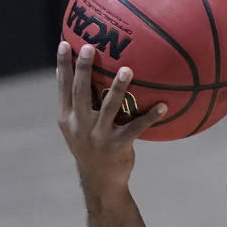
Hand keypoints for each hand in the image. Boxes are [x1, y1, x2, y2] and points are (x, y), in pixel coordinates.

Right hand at [57, 41, 165, 198]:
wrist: (100, 182)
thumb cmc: (91, 147)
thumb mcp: (76, 129)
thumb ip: (78, 105)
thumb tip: (82, 72)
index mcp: (67, 119)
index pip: (63, 88)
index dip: (62, 66)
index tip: (64, 43)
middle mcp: (80, 126)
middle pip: (81, 92)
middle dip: (83, 69)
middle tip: (90, 47)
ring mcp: (98, 137)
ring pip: (109, 108)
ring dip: (119, 88)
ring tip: (127, 69)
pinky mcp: (118, 146)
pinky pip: (136, 127)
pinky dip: (150, 116)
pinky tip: (163, 105)